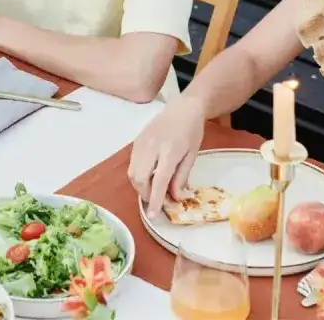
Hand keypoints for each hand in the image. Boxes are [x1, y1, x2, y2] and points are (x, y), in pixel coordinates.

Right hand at [128, 94, 204, 217]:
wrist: (182, 108)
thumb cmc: (191, 132)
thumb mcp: (192, 155)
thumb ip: (181, 176)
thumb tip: (174, 197)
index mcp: (169, 151)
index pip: (158, 180)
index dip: (155, 200)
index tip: (153, 215)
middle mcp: (151, 147)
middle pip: (139, 178)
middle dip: (145, 194)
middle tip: (156, 200)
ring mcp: (141, 143)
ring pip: (131, 172)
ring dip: (140, 186)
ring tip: (152, 189)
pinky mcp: (136, 142)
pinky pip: (131, 164)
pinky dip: (138, 175)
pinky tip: (148, 176)